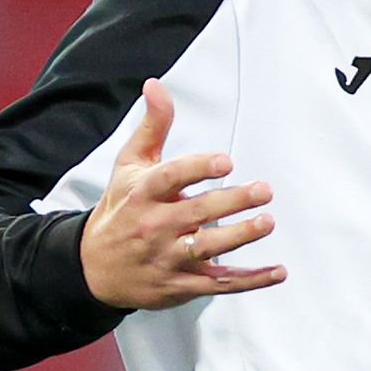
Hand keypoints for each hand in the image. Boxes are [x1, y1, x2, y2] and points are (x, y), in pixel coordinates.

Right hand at [80, 78, 286, 309]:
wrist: (92, 268)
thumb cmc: (120, 208)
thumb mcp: (129, 165)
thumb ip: (152, 127)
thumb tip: (156, 85)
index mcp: (142, 193)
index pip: (170, 178)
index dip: (198, 168)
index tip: (226, 161)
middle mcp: (153, 226)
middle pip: (195, 213)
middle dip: (232, 202)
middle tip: (264, 190)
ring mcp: (167, 258)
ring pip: (207, 249)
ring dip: (240, 237)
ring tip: (267, 222)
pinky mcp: (180, 285)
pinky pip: (219, 284)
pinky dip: (250, 280)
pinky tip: (278, 271)